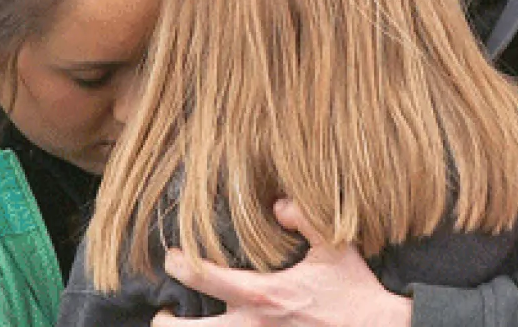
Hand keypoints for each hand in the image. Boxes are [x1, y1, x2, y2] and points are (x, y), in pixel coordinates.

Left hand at [153, 200, 411, 326]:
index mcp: (262, 295)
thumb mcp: (334, 247)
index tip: (171, 256)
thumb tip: (277, 204)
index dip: (178, 264)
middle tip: (164, 310)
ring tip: (181, 326)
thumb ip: (304, 218)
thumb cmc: (353, 292)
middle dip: (165, 321)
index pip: (203, 278)